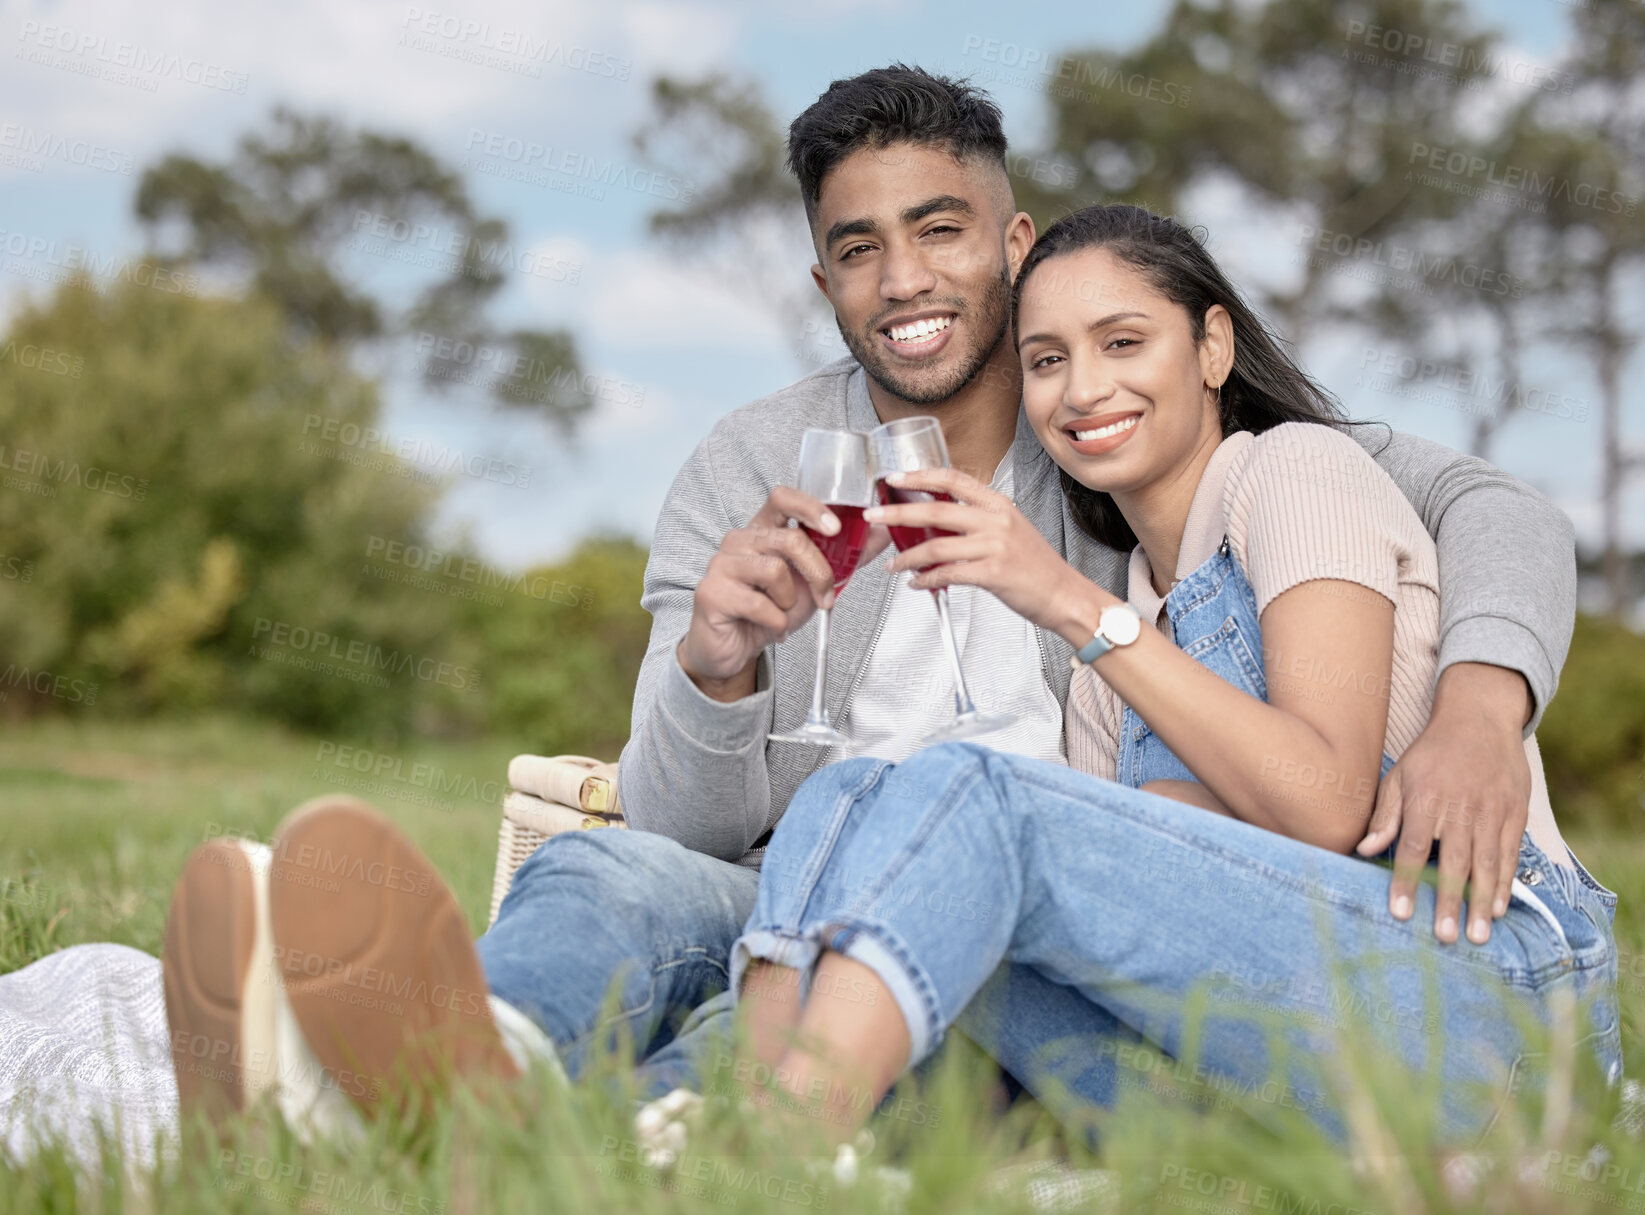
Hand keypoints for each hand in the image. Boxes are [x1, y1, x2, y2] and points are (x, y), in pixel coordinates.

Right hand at [677, 487, 889, 700]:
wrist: (734, 649)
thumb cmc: (769, 610)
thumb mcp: (813, 583)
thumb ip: (846, 557)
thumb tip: (881, 532)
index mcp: (762, 530)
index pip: (783, 498)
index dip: (811, 507)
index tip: (836, 528)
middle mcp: (739, 540)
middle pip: (790, 539)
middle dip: (819, 572)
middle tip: (824, 597)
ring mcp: (721, 565)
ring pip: (775, 571)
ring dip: (791, 601)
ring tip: (782, 612)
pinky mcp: (711, 593)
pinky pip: (760, 605)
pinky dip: (776, 622)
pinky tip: (770, 626)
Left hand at [865, 467, 1083, 628]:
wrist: (1064, 594)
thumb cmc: (1036, 567)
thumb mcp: (1010, 530)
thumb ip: (978, 520)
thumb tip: (939, 520)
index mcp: (998, 504)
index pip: (952, 478)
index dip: (919, 475)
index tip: (894, 477)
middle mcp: (996, 520)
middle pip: (936, 509)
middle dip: (898, 512)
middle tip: (875, 514)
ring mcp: (995, 545)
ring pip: (936, 544)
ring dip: (908, 556)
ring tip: (894, 564)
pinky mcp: (993, 572)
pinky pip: (947, 574)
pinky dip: (926, 579)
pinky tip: (917, 583)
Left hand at [1356, 663, 1531, 943]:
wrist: (1479, 718)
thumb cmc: (1431, 754)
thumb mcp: (1399, 775)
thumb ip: (1384, 815)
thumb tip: (1363, 850)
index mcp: (1425, 799)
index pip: (1412, 847)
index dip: (1405, 881)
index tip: (1400, 913)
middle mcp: (1460, 808)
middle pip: (1453, 862)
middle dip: (1449, 902)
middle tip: (1444, 937)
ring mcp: (1491, 811)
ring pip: (1486, 863)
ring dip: (1481, 902)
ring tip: (1478, 935)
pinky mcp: (1515, 812)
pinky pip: (1510, 853)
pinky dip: (1505, 882)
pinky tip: (1499, 908)